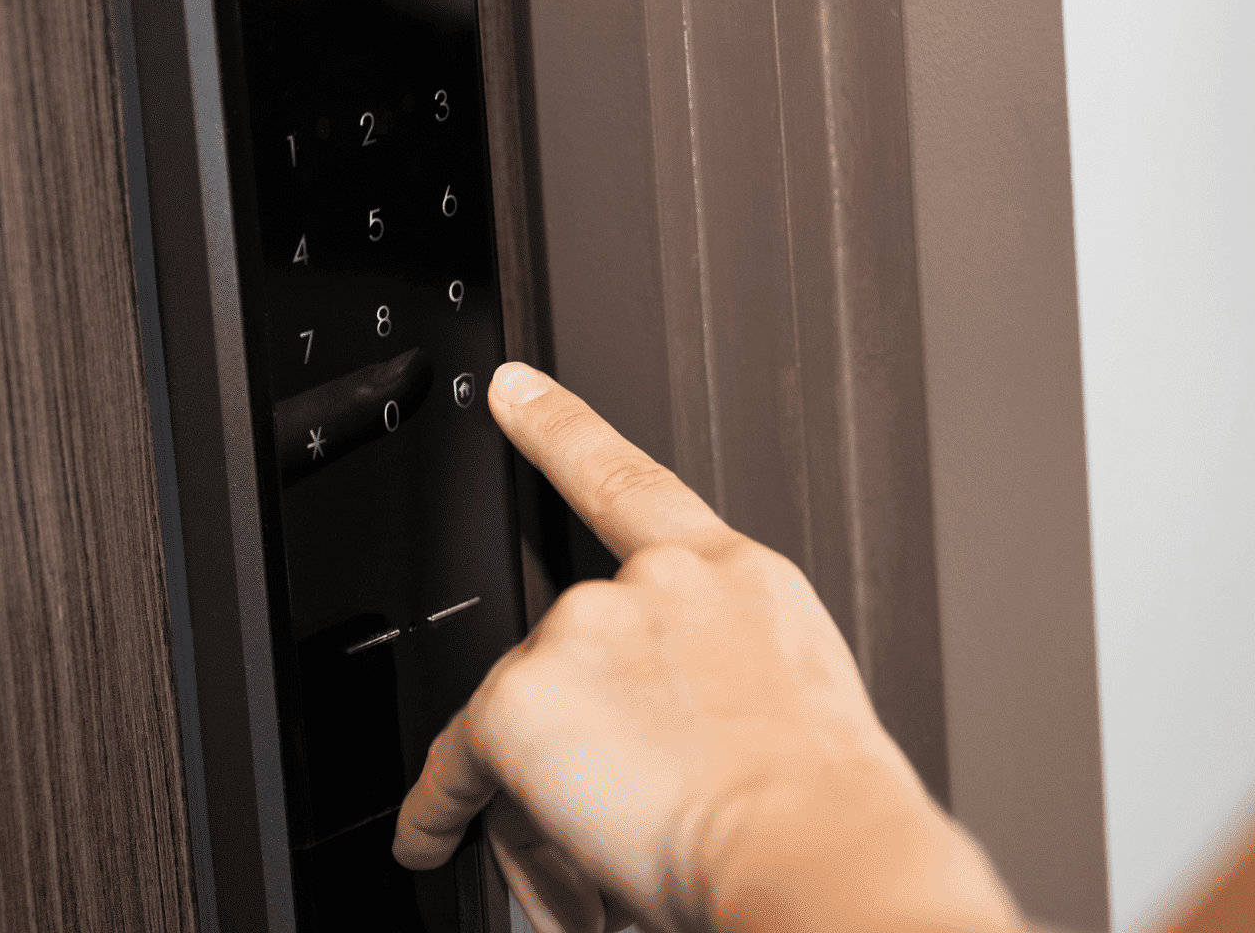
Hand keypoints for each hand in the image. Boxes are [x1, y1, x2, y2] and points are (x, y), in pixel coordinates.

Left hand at [393, 362, 1021, 932]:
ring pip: (523, 725)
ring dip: (541, 797)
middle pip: (568, 660)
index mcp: (733, 580)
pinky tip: (432, 837)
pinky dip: (439, 811)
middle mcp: (654, 586)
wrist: (813, 851)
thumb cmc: (822, 813)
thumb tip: (674, 748)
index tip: (510, 387)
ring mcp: (583, 631)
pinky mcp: (523, 699)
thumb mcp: (792, 714)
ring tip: (602, 867)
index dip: (561, 426)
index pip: (630, 482)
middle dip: (580, 744)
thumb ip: (717, 687)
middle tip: (624, 822)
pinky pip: (455, 764)